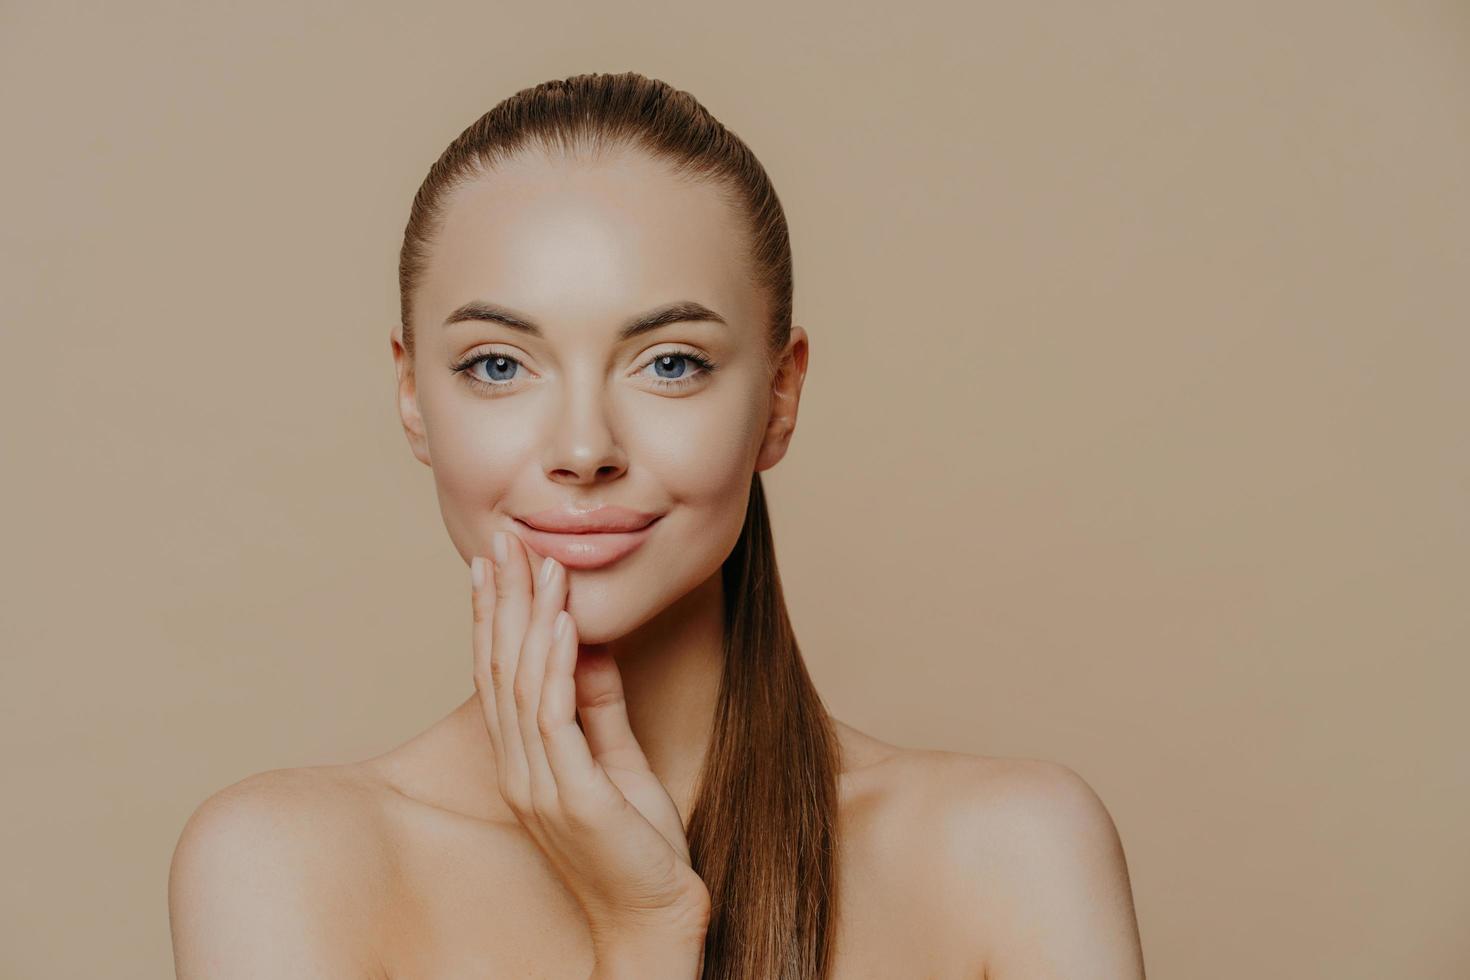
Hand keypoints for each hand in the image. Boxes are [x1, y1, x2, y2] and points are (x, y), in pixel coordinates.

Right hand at [470, 530, 711, 951]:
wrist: (655, 919)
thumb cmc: (638, 848)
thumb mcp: (617, 761)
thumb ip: (599, 706)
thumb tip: (586, 645)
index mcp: (523, 762)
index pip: (498, 674)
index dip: (495, 616)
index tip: (496, 563)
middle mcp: (519, 770)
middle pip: (499, 669)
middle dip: (502, 602)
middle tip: (503, 542)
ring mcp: (540, 785)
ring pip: (523, 685)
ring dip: (530, 619)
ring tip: (539, 566)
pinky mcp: (573, 798)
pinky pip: (556, 720)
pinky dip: (557, 667)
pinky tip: (562, 626)